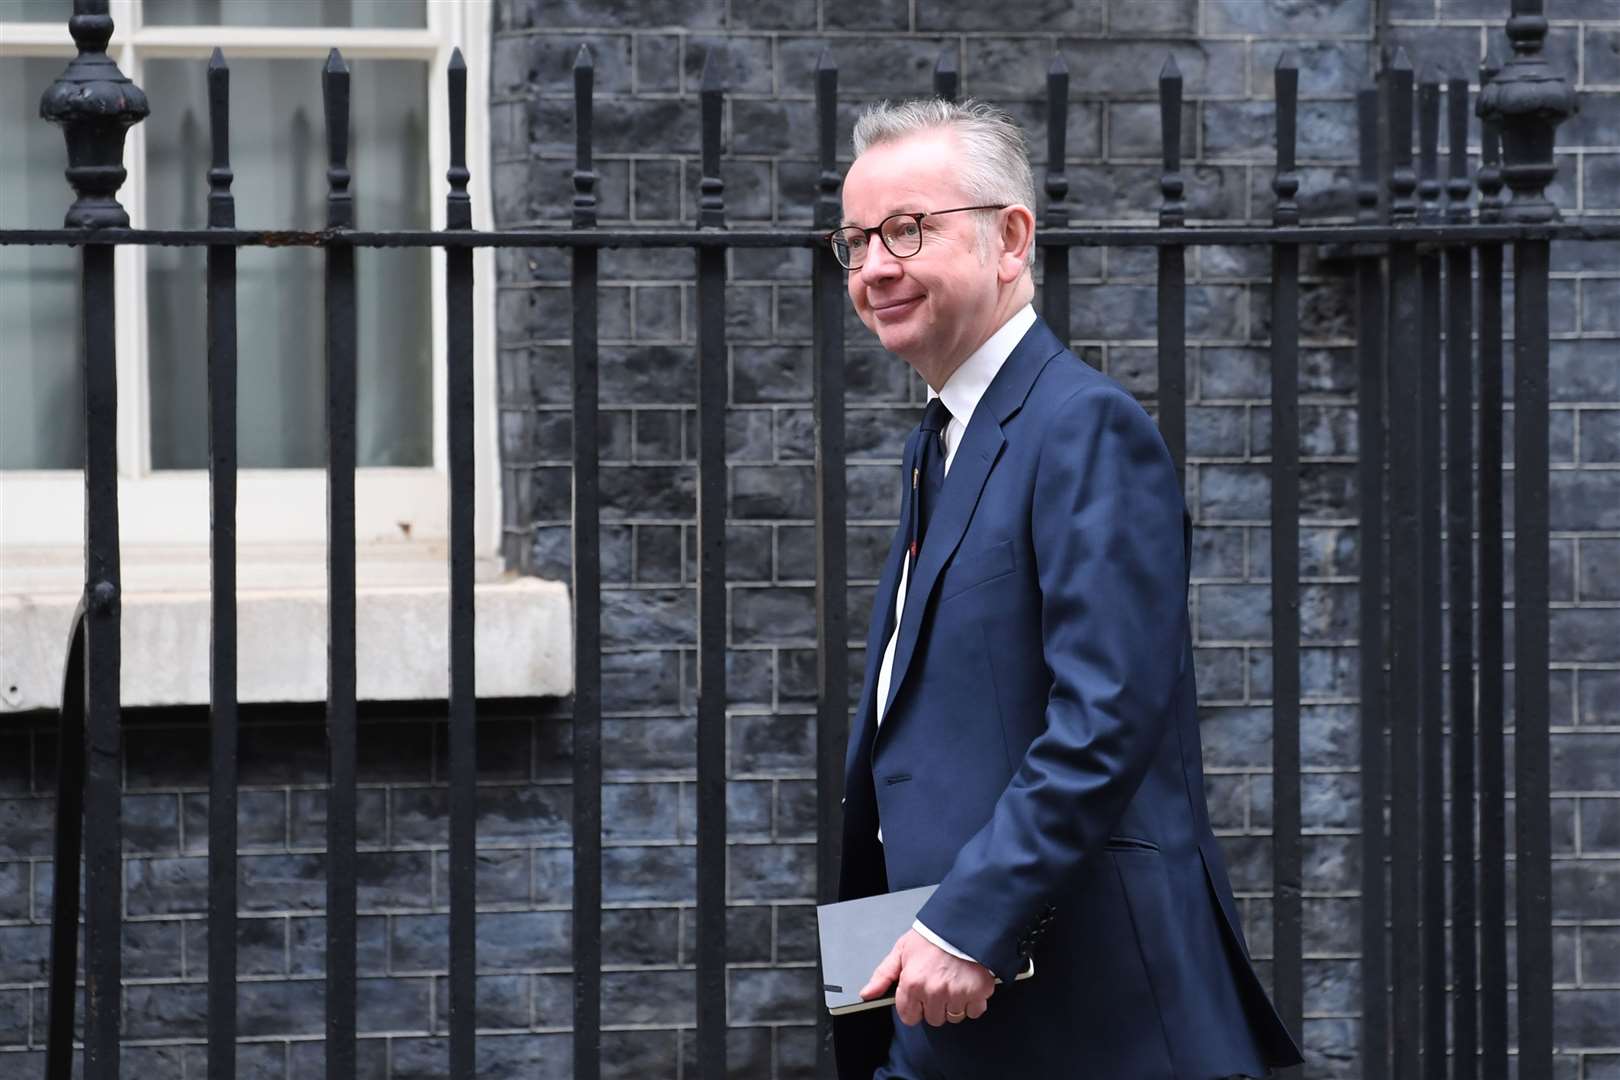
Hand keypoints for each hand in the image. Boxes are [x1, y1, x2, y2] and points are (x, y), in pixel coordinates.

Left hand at [859, 928, 993, 1026]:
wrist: (962, 922)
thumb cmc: (931, 936)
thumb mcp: (901, 950)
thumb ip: (883, 975)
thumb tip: (867, 994)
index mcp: (912, 982)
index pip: (909, 1017)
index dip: (914, 1007)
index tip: (919, 997)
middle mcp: (934, 991)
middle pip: (934, 1019)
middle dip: (935, 1005)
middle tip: (939, 983)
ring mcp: (957, 993)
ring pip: (954, 1016)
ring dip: (955, 1004)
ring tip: (954, 980)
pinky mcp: (979, 991)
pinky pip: (975, 1011)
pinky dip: (974, 1001)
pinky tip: (968, 983)